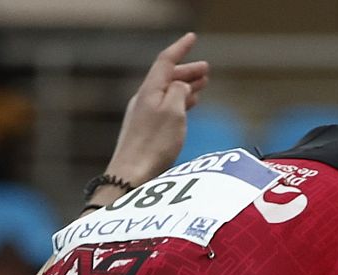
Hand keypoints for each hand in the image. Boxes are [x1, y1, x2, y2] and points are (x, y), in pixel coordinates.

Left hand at [106, 32, 210, 185]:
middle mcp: (144, 99)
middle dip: (187, 70)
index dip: (180, 48)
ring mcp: (143, 114)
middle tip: (206, 68)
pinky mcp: (145, 130)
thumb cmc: (153, 144)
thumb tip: (181, 86)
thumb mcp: (173, 112)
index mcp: (150, 90)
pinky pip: (165, 106)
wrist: (131, 174)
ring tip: (202, 84)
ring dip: (185, 86)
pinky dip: (179, 101)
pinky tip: (188, 106)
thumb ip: (179, 92)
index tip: (192, 37)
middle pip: (167, 77)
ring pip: (167, 92)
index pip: (165, 61)